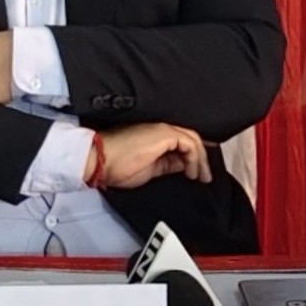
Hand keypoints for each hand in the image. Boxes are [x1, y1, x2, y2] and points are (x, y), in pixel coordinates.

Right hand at [92, 123, 209, 189]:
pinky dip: (194, 158)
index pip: (182, 141)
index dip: (193, 155)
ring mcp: (163, 129)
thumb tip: (182, 165)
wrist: (101, 161)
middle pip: (190, 138)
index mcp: (155, 136)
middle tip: (205, 176)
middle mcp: (161, 129)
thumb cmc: (116, 166)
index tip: (199, 169)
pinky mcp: (164, 134)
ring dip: (200, 160)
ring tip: (200, 177)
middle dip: (201, 158)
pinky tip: (192, 172)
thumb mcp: (150, 169)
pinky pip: (189, 144)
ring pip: (192, 139)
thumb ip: (167, 164)